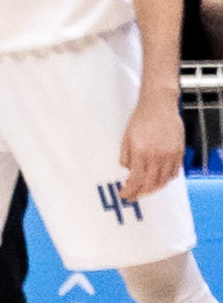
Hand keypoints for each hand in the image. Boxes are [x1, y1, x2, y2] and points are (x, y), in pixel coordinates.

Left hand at [125, 97, 182, 219]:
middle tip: (133, 197)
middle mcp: (157, 156)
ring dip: (154, 189)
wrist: (159, 105)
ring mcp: (170, 155)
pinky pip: (174, 172)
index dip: (129, 190)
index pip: (135, 179)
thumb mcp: (126, 137)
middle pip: (150, 184)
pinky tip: (159, 181)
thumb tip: (127, 171)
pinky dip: (166, 179)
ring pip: (163, 180)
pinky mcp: (179, 152)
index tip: (124, 194)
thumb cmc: (140, 119)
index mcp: (141, 152)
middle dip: (140, 193)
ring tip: (145, 191)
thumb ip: (126, 156)